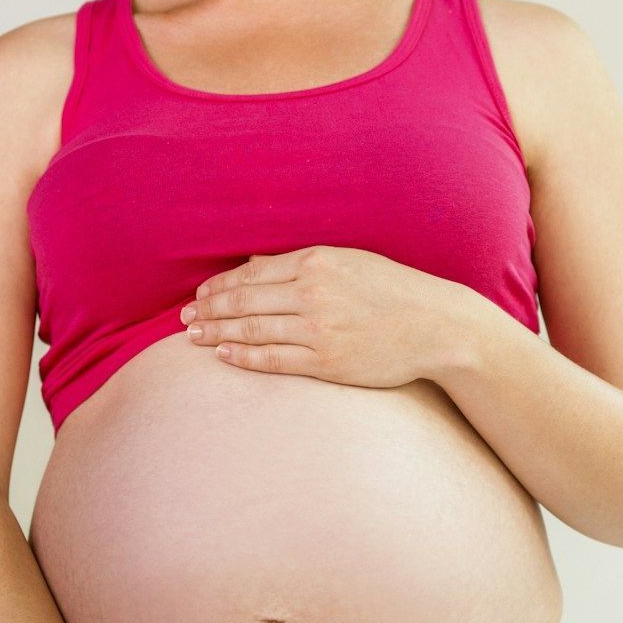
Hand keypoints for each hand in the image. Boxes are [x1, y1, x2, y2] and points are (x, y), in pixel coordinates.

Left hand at [181, 246, 475, 386]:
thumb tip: (254, 263)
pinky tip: (223, 355)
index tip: (200, 296)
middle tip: (184, 319)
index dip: (220, 287)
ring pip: (253, 330)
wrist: (437, 326)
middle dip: (209, 310)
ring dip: (217, 333)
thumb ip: (300, 262)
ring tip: (193, 338)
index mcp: (318, 262)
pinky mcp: (328, 361)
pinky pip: (275, 359)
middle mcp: (314, 292)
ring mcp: (320, 328)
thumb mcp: (349, 262)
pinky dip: (244, 356)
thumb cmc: (393, 290)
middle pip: (245, 302)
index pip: (253, 274)